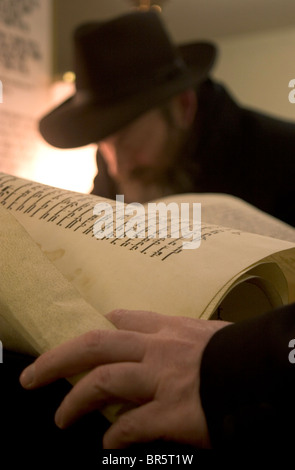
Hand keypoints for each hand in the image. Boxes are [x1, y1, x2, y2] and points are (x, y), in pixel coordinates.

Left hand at [19, 309, 227, 448]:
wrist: (268, 371)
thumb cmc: (243, 352)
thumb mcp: (213, 334)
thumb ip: (188, 337)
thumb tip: (179, 344)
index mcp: (170, 329)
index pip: (125, 321)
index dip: (100, 328)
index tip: (86, 338)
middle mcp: (158, 349)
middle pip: (95, 345)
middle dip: (58, 359)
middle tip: (33, 376)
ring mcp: (162, 379)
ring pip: (103, 382)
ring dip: (76, 401)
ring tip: (60, 418)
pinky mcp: (172, 412)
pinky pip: (132, 425)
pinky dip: (116, 435)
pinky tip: (108, 443)